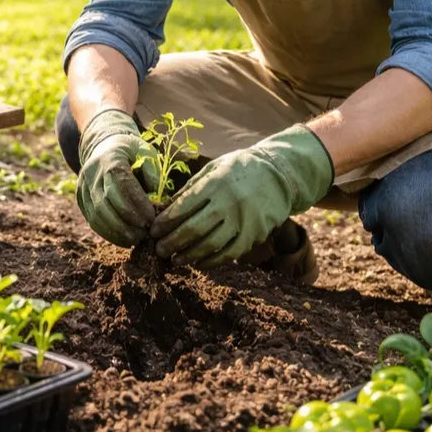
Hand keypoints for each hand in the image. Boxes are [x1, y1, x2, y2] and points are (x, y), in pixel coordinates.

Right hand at [76, 108, 161, 246]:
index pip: (121, 185)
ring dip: (117, 232)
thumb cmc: (131, 152)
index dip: (137, 205)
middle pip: (106, 203)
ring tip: (136, 239)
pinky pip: (92, 220)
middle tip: (145, 234)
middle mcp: (92, 172)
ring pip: (96, 215)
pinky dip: (108, 233)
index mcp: (110, 158)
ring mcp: (83, 186)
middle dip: (127, 222)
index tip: (152, 219)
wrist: (104, 146)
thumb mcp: (146, 153)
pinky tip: (124, 239)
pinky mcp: (80, 199)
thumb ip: (153, 172)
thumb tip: (155, 197)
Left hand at [150, 124, 332, 268]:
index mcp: (215, 184)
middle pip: (194, 229)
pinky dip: (210, 261)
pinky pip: (229, 254)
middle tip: (159, 250)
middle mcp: (229, 203)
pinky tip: (198, 262)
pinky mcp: (254, 235)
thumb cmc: (239, 169)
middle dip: (172, 242)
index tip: (153, 231)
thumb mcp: (213, 169)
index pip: (184, 207)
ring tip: (174, 259)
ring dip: (188, 255)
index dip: (165, 222)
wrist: (278, 174)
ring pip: (210, 245)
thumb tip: (165, 209)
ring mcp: (243, 221)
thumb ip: (191, 189)